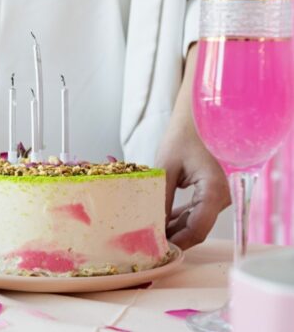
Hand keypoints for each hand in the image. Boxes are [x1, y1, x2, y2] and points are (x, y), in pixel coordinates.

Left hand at [157, 121, 229, 249]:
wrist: (198, 118)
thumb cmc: (182, 137)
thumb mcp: (166, 168)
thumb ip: (160, 198)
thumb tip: (150, 224)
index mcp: (214, 191)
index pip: (197, 230)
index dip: (176, 243)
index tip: (155, 249)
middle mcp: (222, 197)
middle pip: (196, 229)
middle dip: (172, 238)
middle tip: (145, 244)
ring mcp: (218, 196)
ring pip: (195, 223)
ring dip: (173, 229)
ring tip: (146, 234)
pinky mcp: (211, 193)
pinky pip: (195, 212)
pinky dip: (178, 218)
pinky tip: (158, 220)